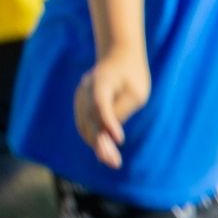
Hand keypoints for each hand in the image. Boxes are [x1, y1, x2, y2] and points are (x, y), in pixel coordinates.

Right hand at [74, 50, 150, 168]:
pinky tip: (105, 151)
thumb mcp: (135, 92)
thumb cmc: (132, 75)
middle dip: (101, 142)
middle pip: (90, 119)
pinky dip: (93, 138)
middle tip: (115, 162)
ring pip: (84, 124)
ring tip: (112, 161)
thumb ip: (122, 110)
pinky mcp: (82, 103)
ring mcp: (81, 96)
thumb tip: (108, 133)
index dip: (109, 123)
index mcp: (101, 81)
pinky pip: (84, 124)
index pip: (101, 105)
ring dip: (96, 144)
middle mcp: (86, 89)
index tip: (120, 139)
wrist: (118, 55)